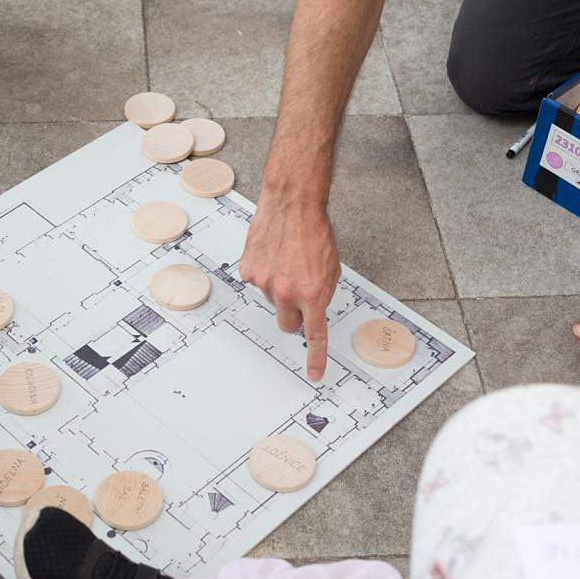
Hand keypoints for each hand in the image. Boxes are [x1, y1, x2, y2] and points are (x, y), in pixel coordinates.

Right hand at [239, 190, 340, 380]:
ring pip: (273, 300)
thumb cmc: (314, 231)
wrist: (292, 204)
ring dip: (280, 287)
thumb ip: (322, 293)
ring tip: (287, 261)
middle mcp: (286, 292)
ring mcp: (264, 283)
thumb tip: (314, 309)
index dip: (315, 358)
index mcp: (312, 293)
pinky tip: (273, 256)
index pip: (314, 335)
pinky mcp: (248, 271)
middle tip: (299, 296)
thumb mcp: (331, 268)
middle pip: (288, 324)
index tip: (314, 375)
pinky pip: (258, 283)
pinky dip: (265, 273)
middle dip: (294, 316)